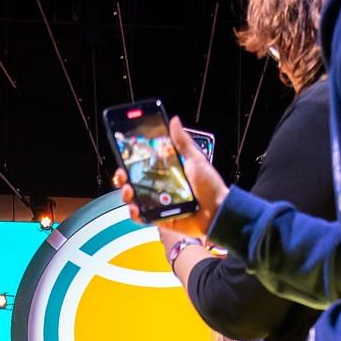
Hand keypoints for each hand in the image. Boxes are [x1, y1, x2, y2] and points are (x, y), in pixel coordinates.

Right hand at [110, 117, 225, 237]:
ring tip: (128, 190)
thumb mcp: (196, 159)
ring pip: (135, 199)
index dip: (132, 161)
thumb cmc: (210, 186)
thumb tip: (174, 121)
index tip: (124, 153)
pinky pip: (144, 217)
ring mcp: (160, 204)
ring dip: (127, 194)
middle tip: (122, 173)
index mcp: (168, 172)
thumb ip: (182, 142)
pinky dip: (136, 214)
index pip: (145, 165)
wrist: (218, 211)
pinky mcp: (161, 219)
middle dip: (124, 177)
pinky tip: (135, 207)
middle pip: (135, 181)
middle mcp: (161, 188)